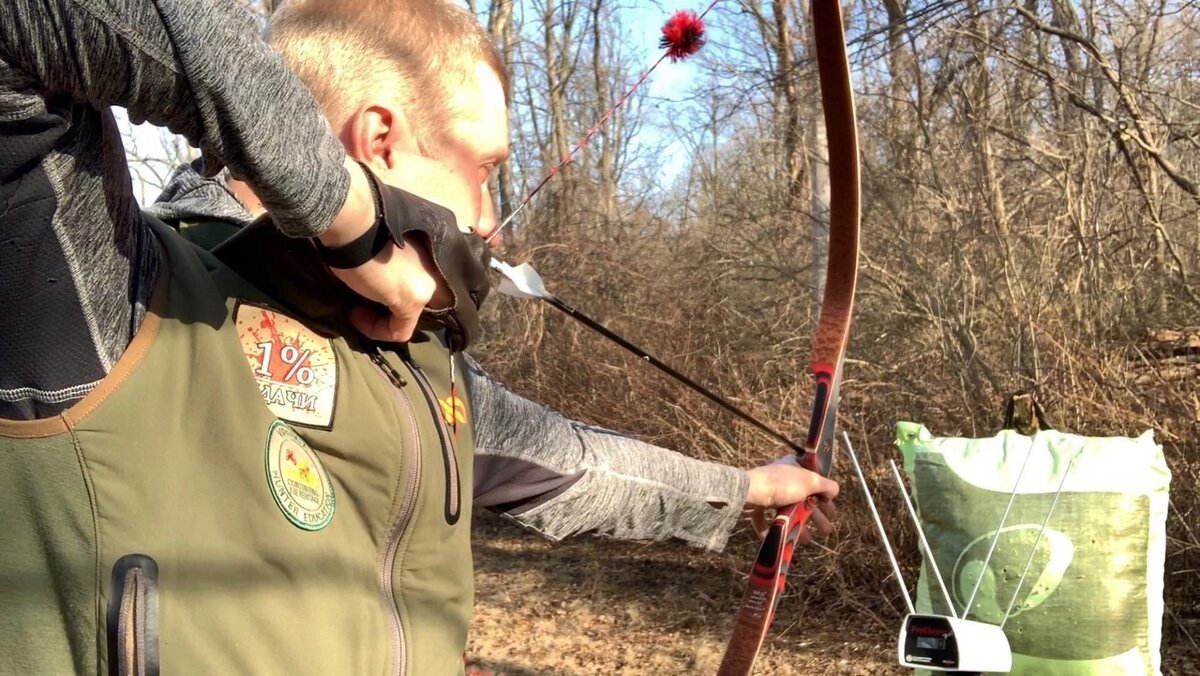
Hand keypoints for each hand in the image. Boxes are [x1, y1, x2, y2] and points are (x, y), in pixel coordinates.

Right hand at [318, 160, 451, 341]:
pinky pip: (400, 330)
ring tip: (361, 308)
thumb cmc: (363, 219)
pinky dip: (377, 329)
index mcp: (439, 248)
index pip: (436, 279)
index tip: (381, 287)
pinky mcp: (412, 300)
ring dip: (386, 318)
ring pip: (414, 317)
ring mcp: (429, 284)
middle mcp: (441, 268)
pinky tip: (357, 316)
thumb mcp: (388, 235)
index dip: (408, 287)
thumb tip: (386, 270)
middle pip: (432, 302)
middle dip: (404, 308)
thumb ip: (399, 253)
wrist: (354, 217)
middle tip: (377, 304)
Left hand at [744, 455, 838, 545]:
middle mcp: (783, 478)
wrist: (751, 491)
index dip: (825, 498)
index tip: (831, 512)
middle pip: (803, 499)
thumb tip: (835, 490)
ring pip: (787, 510)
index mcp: (796, 468)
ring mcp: (769, 490)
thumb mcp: (810, 481)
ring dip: (798, 525)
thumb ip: (826, 485)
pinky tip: (779, 536)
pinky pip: (765, 517)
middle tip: (826, 530)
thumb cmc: (782, 484)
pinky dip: (771, 528)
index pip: (815, 482)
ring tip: (807, 540)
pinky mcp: (757, 502)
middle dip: (816, 517)